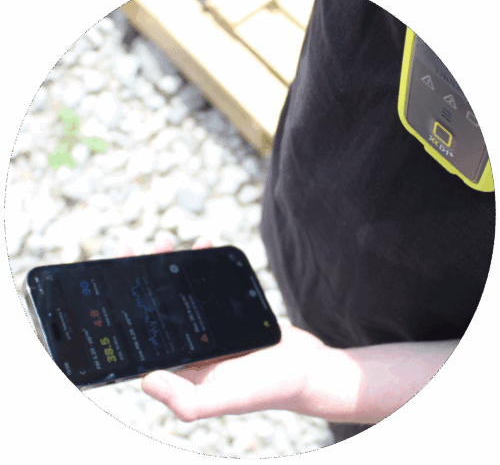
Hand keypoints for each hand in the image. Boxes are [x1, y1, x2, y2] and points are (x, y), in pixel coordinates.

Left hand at [118, 238, 360, 422]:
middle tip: (135, 250)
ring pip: (180, 293)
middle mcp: (190, 348)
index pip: (142, 336)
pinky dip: (203, 265)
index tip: (114, 278)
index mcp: (181, 368)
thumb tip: (145, 379)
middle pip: (157, 308)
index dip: (124, 308)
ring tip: (166, 243)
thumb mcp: (225, 398)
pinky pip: (207, 286)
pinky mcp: (227, 314)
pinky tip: (203, 247)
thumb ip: (185, 398)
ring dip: (170, 267)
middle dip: (142, 278)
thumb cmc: (269, 387)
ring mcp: (208, 328)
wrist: (308, 369)